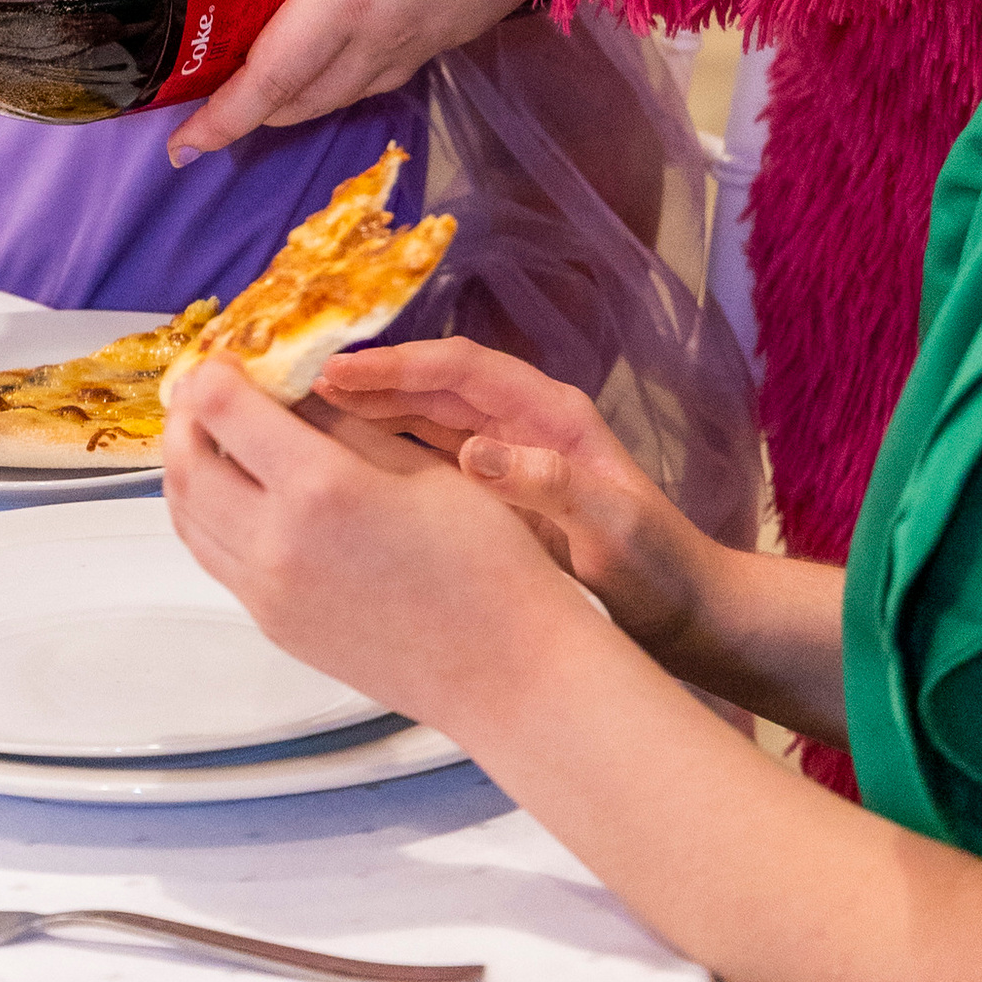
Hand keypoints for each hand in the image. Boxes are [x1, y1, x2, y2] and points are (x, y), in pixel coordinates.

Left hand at [163, 349, 573, 730]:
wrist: (502, 670)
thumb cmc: (484, 562)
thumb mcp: (420, 467)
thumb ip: (344, 427)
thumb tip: (294, 392)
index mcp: (319, 490)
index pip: (223, 412)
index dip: (214, 373)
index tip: (225, 355)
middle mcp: (275, 545)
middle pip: (185, 463)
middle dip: (187, 415)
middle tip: (208, 387)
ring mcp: (267, 595)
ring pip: (187, 517)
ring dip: (186, 465)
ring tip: (213, 433)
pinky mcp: (273, 627)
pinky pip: (213, 558)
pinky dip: (206, 513)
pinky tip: (239, 491)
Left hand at [164, 0, 531, 158]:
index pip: (272, 77)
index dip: (224, 116)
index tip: (182, 145)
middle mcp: (383, 32)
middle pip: (303, 98)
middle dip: (250, 113)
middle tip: (203, 109)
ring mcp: (424, 37)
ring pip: (346, 92)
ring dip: (299, 100)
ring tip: (259, 89)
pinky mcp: (455, 30)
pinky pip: (386, 74)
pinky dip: (346, 80)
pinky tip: (338, 54)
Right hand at [313, 335, 721, 665]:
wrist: (687, 616)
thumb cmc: (657, 569)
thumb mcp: (610, 527)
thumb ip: (549, 485)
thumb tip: (474, 453)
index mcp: (551, 413)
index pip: (460, 368)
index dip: (396, 365)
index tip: (336, 373)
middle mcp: (522, 423)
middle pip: (431, 384)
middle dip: (366, 382)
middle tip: (294, 387)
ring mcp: (506, 457)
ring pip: (422, 419)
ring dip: (366, 416)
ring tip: (299, 420)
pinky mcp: (494, 494)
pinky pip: (428, 460)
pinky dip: (383, 457)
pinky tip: (339, 470)